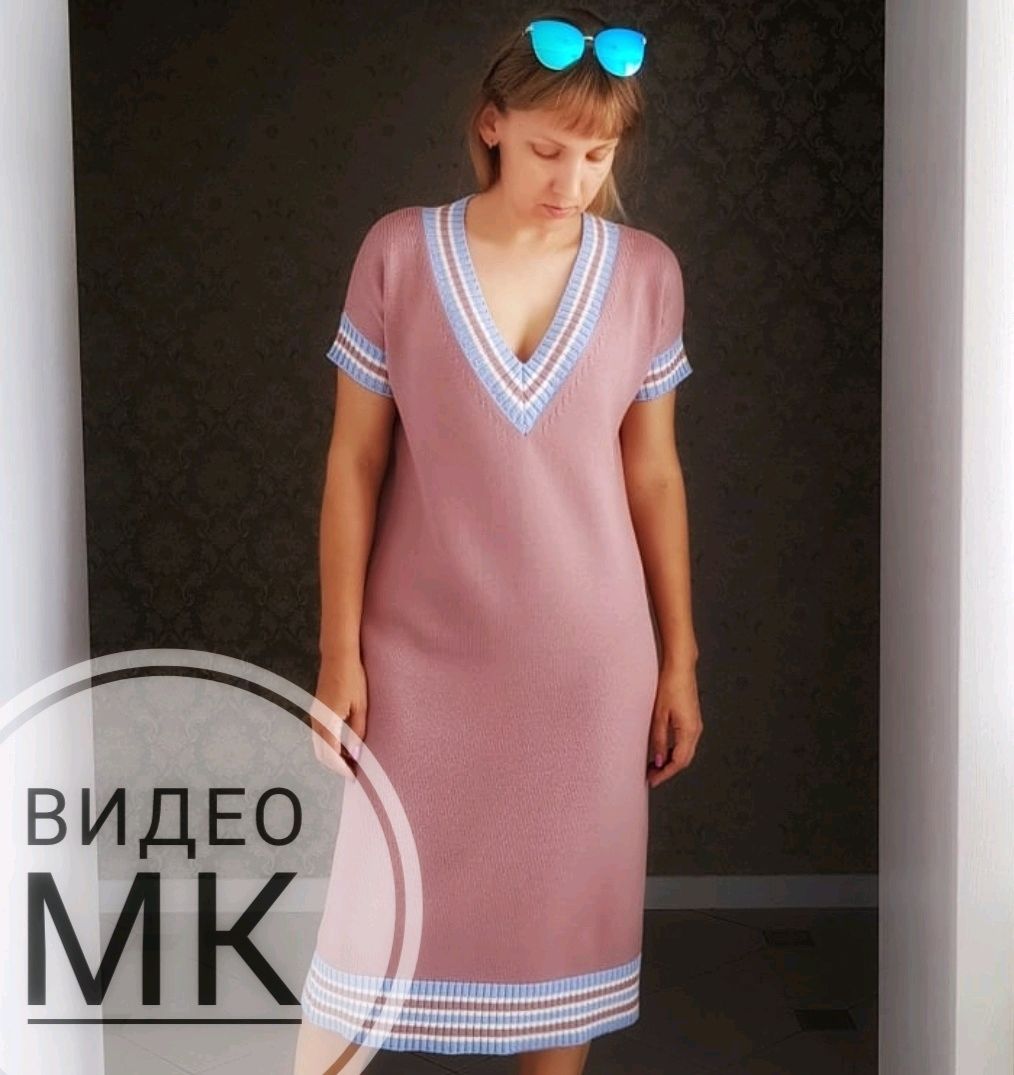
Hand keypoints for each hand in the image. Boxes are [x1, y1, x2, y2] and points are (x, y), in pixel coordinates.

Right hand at [309, 656, 367, 777]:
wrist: (338, 657)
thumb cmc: (353, 678)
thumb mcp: (361, 705)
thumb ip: (357, 730)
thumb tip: (355, 754)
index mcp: (328, 720)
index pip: (332, 753)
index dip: (341, 768)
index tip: (353, 777)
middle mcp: (317, 721)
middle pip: (321, 753)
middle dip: (335, 766)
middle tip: (352, 773)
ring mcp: (314, 716)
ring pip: (318, 745)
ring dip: (331, 757)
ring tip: (349, 761)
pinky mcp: (316, 711)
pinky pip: (319, 736)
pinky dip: (328, 747)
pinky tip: (342, 746)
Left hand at [646, 660, 702, 788]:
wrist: (680, 666)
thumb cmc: (669, 686)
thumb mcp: (659, 715)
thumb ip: (658, 740)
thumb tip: (657, 761)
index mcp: (689, 731)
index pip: (678, 762)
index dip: (665, 773)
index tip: (651, 780)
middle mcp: (696, 730)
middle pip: (684, 759)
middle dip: (667, 770)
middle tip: (650, 776)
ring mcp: (695, 724)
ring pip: (685, 751)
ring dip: (670, 760)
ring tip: (653, 765)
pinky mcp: (692, 719)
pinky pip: (685, 742)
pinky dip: (674, 750)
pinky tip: (661, 750)